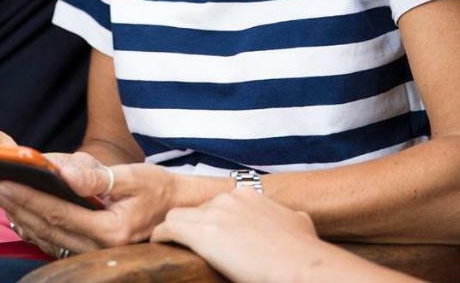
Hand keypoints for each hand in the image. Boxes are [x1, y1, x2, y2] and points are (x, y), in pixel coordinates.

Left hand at [0, 153, 176, 257]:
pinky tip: (21, 212)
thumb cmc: (158, 189)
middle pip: (48, 226)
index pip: (59, 212)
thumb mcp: (134, 176)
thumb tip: (63, 172)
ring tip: (1, 197)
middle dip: (18, 205)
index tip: (5, 181)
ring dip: (22, 216)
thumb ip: (98, 177)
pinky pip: (56, 240)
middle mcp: (99, 246)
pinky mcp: (90, 248)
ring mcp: (94, 251)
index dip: (29, 197)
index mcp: (110, 230)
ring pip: (48, 236)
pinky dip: (35, 226)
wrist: (177, 209)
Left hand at [151, 190, 336, 282]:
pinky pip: (169, 229)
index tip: (214, 235)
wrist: (296, 263)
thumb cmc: (301, 250)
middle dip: (195, 227)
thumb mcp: (300, 224)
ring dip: (174, 230)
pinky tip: (158, 245)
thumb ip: (291, 218)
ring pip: (179, 216)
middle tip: (191, 245)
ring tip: (168, 244)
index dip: (214, 220)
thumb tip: (296, 220)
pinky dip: (162, 237)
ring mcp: (214, 213)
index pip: (219, 204)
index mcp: (249, 196)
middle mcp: (229, 199)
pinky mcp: (201, 232)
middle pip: (198, 210)